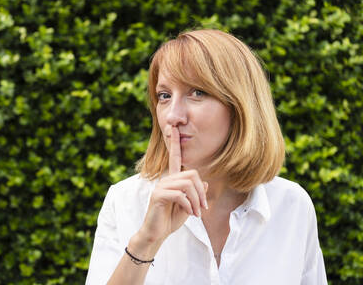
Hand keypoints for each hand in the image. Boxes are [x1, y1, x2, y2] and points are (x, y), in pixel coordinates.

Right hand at [136, 126, 207, 244]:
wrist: (156, 233)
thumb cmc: (171, 219)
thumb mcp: (189, 206)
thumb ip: (196, 194)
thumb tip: (205, 183)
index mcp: (172, 179)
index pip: (174, 157)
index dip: (174, 142)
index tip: (174, 128)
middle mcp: (166, 179)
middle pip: (192, 174)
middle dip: (201, 192)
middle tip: (203, 208)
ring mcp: (161, 186)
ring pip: (188, 184)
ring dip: (196, 200)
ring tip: (196, 213)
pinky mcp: (158, 195)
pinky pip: (180, 195)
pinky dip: (189, 205)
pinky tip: (189, 213)